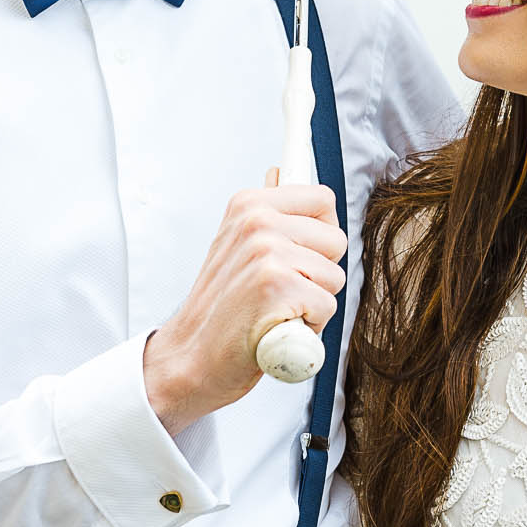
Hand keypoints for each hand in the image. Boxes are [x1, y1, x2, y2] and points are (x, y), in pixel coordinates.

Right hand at [145, 169, 346, 431]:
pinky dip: (309, 327)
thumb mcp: (234, 244)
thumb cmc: (220, 307)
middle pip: (336, 241)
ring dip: (313, 302)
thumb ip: (266, 212)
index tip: (298, 256)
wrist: (190, 357)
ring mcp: (267, 253)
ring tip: (275, 309)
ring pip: (334, 277)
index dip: (320, 236)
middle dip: (319, 273)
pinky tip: (276, 327)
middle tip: (280, 291)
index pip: (323, 200)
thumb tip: (281, 170)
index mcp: (250, 204)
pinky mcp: (278, 287)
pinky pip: (327, 306)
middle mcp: (258, 221)